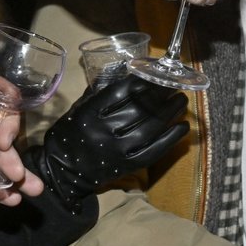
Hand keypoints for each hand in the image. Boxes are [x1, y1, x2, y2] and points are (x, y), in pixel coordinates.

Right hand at [26, 76, 188, 207]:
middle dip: (160, 95)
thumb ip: (99, 92)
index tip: (154, 72)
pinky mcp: (126, 166)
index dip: (140, 82)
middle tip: (174, 84)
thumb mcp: (78, 108)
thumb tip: (125, 72)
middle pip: (138, 109)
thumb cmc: (70, 134)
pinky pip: (153, 151)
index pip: (119, 93)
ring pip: (149, 128)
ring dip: (169, 113)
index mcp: (89, 114)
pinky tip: (183, 126)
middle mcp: (103, 131)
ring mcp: (116, 150)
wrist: (62, 172)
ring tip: (181, 100)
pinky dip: (170, 139)